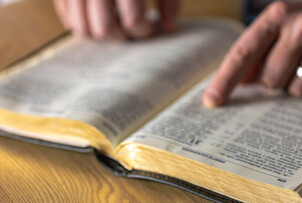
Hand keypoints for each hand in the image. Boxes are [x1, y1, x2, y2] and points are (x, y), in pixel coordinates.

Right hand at [53, 0, 178, 38]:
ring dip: (101, 35)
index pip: (133, 19)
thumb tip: (168, 28)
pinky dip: (81, 24)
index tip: (150, 27)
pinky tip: (96, 19)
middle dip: (122, 36)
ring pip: (82, 27)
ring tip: (115, 27)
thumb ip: (170, 2)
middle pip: (105, 27)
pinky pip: (67, 16)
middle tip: (131, 30)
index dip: (145, 30)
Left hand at [203, 0, 301, 107]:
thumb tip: (239, 83)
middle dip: (275, 79)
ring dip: (299, 84)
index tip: (212, 100)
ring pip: (297, 90)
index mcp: (276, 14)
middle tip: (289, 62)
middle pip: (270, 80)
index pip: (243, 53)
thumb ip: (255, 51)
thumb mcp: (277, 25)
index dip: (225, 80)